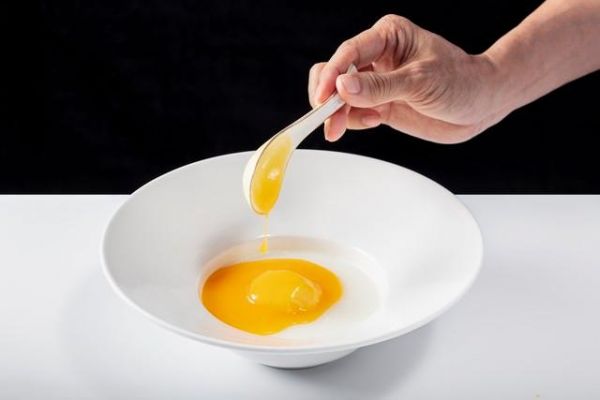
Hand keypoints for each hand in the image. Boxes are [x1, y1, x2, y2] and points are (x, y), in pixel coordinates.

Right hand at [308, 15, 503, 143]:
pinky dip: (353, 121)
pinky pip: (352, 112)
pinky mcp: (379, 104)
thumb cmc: (461, 81)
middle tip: (330, 120)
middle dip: (329, 97)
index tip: (324, 97)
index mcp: (388, 35)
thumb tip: (342, 88)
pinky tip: (375, 121)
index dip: (332, 75)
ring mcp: (377, 82)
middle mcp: (378, 56)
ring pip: (339, 95)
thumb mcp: (420, 81)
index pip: (349, 52)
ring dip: (339, 113)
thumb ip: (380, 87)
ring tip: (351, 125)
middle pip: (335, 72)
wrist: (481, 105)